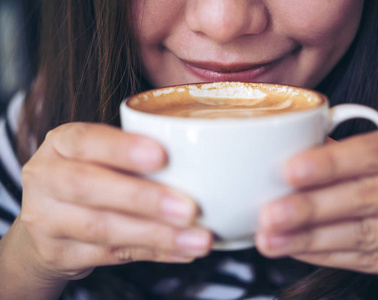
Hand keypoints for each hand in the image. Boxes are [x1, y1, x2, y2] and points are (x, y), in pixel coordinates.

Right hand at [3, 123, 211, 284]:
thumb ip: (133, 155)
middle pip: (87, 186)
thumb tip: (200, 164)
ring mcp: (47, 220)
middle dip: (143, 198)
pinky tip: (183, 250)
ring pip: (102, 229)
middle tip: (189, 208)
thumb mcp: (98, 154)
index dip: (121, 148)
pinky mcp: (60, 254)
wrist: (46, 221)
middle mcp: (46, 178)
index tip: (162, 155)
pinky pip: (112, 255)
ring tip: (198, 239)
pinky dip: (154, 252)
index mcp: (60, 144)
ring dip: (157, 235)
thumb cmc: (88, 175)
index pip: (84, 140)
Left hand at [256, 125, 377, 295]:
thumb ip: (357, 151)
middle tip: (269, 214)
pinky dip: (329, 256)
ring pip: (367, 236)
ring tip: (270, 239)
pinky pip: (372, 263)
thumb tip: (300, 150)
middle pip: (369, 198)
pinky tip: (298, 250)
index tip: (289, 170)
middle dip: (312, 208)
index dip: (332, 162)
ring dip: (312, 239)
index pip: (377, 151)